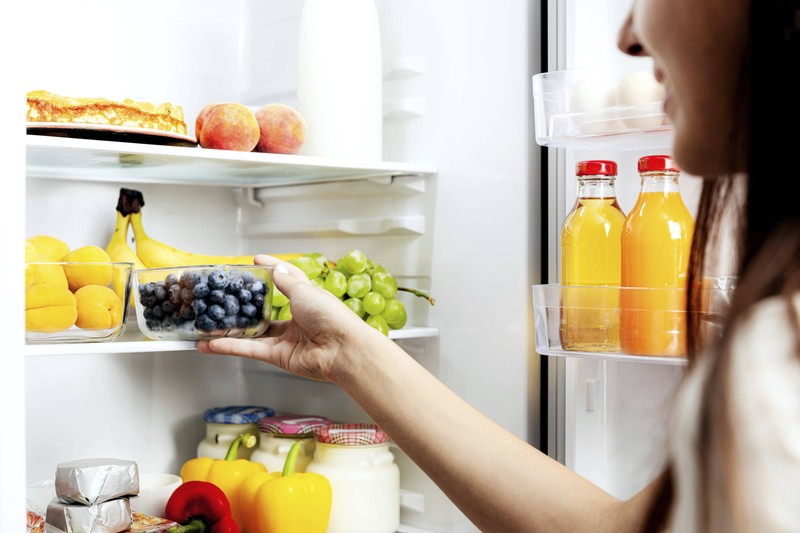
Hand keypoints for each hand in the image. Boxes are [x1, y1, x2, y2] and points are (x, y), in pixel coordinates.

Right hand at [196, 254, 377, 381]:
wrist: (342, 349)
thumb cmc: (331, 316)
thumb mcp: (305, 290)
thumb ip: (287, 281)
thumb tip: (277, 269)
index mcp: (308, 300)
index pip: (287, 281)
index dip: (272, 271)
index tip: (255, 262)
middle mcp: (298, 320)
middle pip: (266, 311)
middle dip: (245, 307)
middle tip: (224, 299)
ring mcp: (288, 339)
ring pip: (253, 334)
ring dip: (230, 332)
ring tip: (208, 326)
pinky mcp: (279, 357)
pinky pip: (250, 349)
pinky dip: (230, 347)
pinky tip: (211, 344)